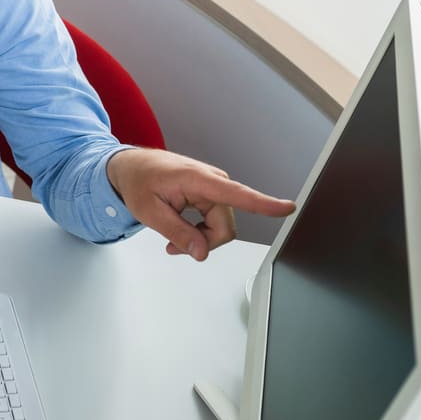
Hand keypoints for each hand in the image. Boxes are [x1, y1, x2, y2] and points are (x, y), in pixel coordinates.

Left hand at [106, 148, 295, 261]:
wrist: (133, 167)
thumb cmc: (139, 181)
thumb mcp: (149, 212)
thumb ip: (177, 232)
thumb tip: (202, 252)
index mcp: (198, 179)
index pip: (237, 194)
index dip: (264, 204)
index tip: (287, 208)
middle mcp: (213, 181)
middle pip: (225, 227)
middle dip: (203, 242)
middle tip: (174, 246)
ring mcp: (215, 187)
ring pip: (221, 227)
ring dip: (200, 238)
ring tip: (172, 238)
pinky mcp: (213, 194)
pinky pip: (217, 222)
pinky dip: (200, 231)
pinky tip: (182, 231)